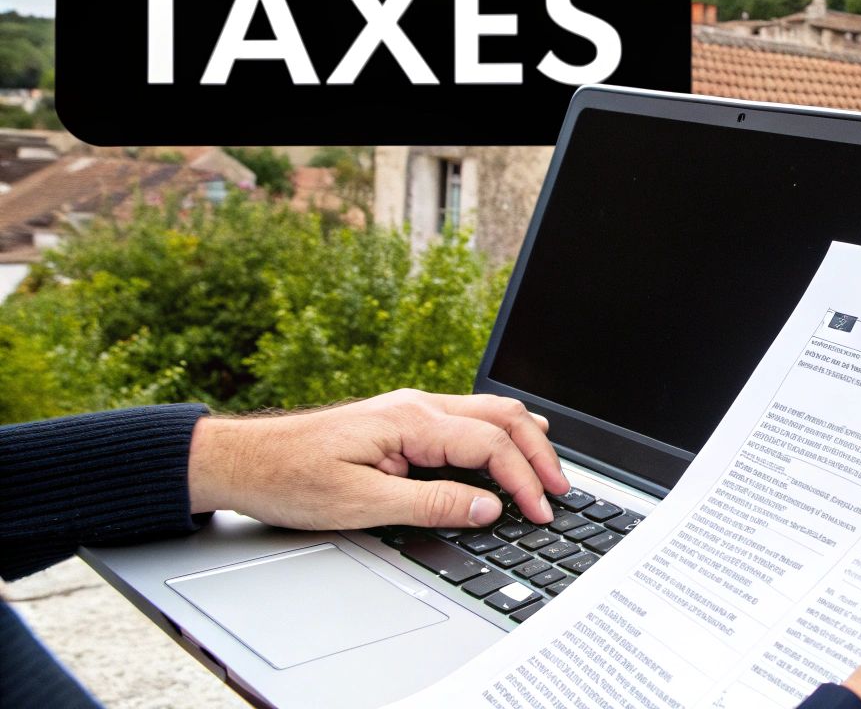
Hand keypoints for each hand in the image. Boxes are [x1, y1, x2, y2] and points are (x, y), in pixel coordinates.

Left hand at [187, 389, 569, 530]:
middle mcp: (418, 405)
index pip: (491, 445)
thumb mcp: (361, 504)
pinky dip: (500, 436)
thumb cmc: (290, 478)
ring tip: (549, 468)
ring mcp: (411, 409)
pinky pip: (467, 419)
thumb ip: (431, 504)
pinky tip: (507, 449)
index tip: (540, 512)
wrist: (243, 460)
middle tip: (560, 490)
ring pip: (489, 412)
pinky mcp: (403, 421)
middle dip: (540, 454)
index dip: (523, 481)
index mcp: (411, 420)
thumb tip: (487, 507)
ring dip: (524, 440)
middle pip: (503, 417)